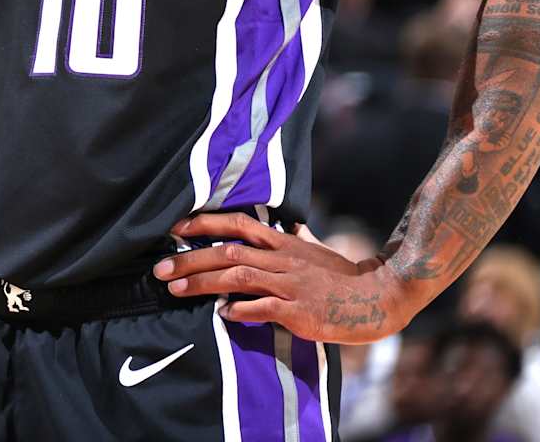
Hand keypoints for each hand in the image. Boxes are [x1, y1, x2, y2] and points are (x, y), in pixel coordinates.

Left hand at [153, 212, 409, 341]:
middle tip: (159, 270)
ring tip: (175, 290)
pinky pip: (265, 308)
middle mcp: (283, 260)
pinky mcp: (301, 312)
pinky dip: (241, 310)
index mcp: (284, 243)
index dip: (204, 224)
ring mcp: (292, 285)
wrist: (380, 297)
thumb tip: (283, 228)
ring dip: (203, 283)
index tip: (174, 230)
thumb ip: (293, 241)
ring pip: (238, 278)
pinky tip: (222, 314)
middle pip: (228, 252)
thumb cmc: (344, 276)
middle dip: (189, 260)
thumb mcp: (315, 250)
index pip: (237, 224)